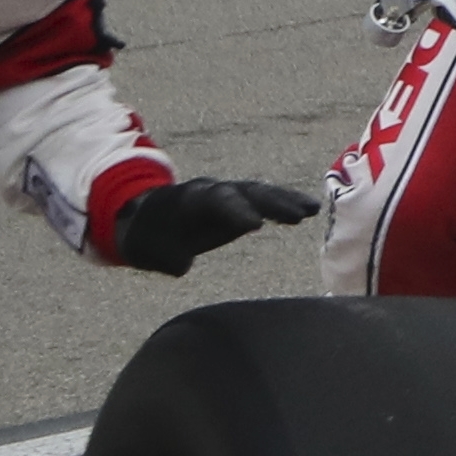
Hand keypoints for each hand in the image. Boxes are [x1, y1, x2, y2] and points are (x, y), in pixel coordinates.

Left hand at [111, 177, 318, 276]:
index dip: (235, 212)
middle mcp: (213, 192)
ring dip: (285, 201)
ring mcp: (227, 196)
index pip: (217, 202)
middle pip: (245, 193)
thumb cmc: (147, 237)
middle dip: (271, 202)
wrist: (144, 219)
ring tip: (311, 210)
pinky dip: (285, 205)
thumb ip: (166, 256)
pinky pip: (264, 202)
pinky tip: (309, 211)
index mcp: (190, 200)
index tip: (256, 226)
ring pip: (259, 193)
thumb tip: (182, 263)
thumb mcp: (147, 250)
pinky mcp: (239, 206)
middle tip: (297, 215)